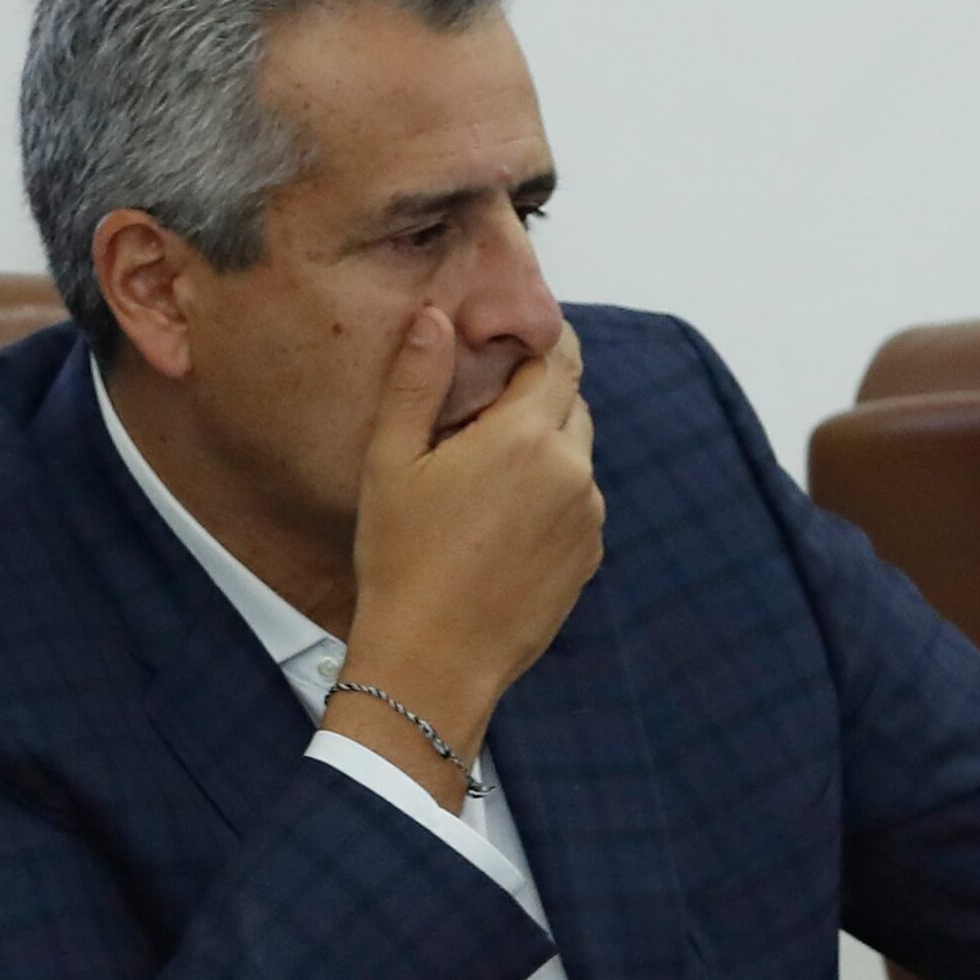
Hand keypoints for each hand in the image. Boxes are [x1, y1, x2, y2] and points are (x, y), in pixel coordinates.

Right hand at [329, 312, 599, 797]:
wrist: (433, 663)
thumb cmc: (400, 560)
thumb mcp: (391, 462)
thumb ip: (417, 380)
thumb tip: (436, 316)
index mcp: (526, 436)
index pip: (558, 357)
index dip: (538, 340)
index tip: (512, 339)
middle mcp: (573, 471)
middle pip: (571, 402)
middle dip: (536, 394)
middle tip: (483, 408)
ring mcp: (588, 519)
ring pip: (576, 455)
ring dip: (544, 448)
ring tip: (486, 473)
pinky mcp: (589, 558)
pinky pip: (578, 504)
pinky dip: (551, 496)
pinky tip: (500, 523)